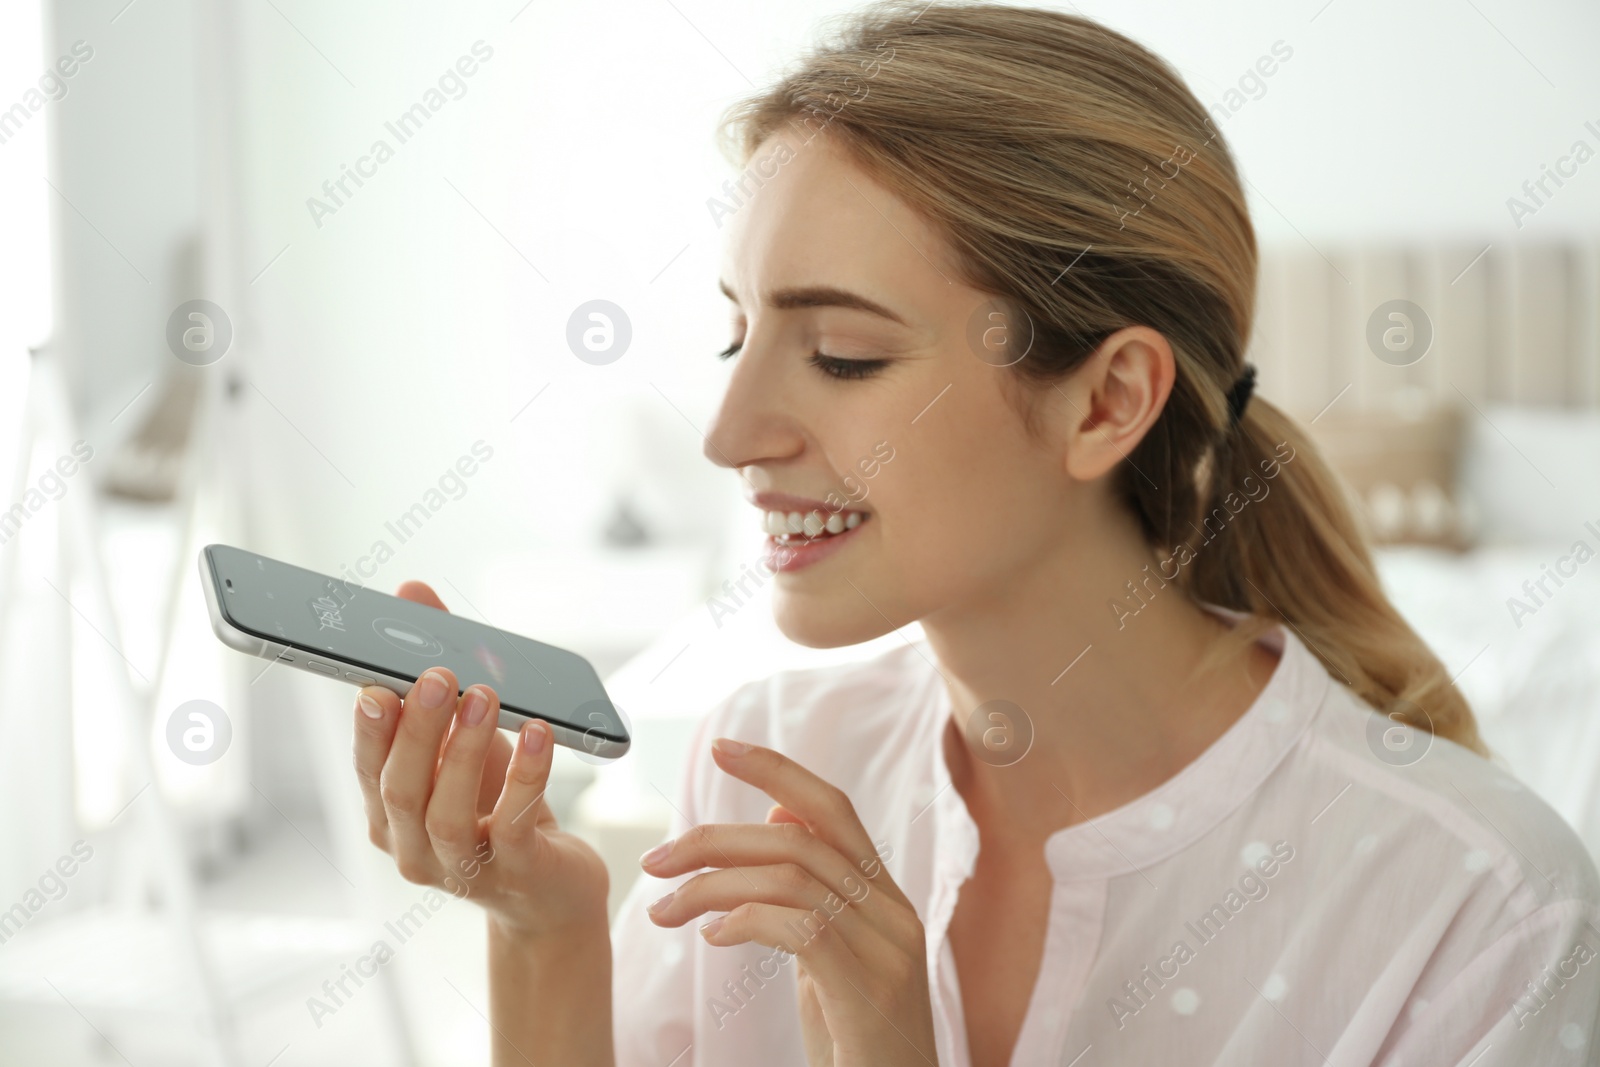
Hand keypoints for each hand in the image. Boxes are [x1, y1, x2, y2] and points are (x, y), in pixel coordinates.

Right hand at [351, 580, 609, 939]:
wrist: (550, 888)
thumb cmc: (496, 804)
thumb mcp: (466, 735)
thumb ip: (436, 665)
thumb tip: (411, 592)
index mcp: (389, 814)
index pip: (367, 767)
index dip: (369, 728)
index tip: (375, 684)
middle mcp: (413, 847)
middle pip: (401, 790)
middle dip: (417, 730)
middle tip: (438, 677)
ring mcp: (462, 868)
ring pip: (447, 812)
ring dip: (464, 750)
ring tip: (486, 696)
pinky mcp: (516, 872)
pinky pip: (514, 823)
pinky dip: (526, 775)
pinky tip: (539, 734)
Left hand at [639, 738, 936, 1066]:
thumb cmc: (856, 1041)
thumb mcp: (830, 956)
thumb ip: (811, 890)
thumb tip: (779, 814)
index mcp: (884, 898)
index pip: (833, 808)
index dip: (778, 770)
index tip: (720, 748)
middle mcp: (893, 913)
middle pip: (801, 837)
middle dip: (717, 838)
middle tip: (655, 861)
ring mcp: (888, 951)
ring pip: (793, 876)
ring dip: (713, 885)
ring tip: (665, 911)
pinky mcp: (868, 990)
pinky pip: (801, 927)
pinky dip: (745, 920)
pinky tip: (711, 938)